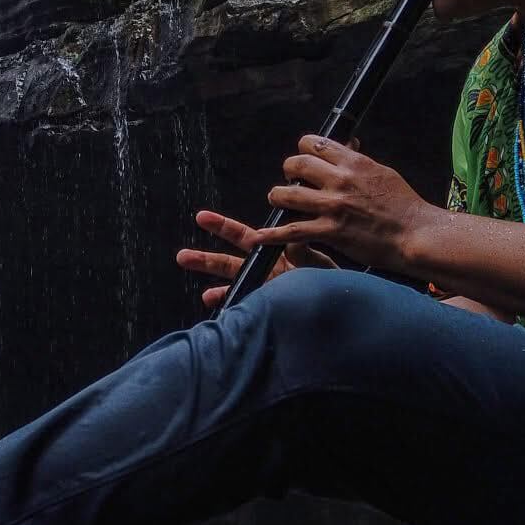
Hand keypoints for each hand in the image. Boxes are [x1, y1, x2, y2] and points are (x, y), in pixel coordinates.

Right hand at [176, 209, 334, 310]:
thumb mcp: (318, 263)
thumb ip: (304, 253)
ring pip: (234, 285)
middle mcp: (266, 271)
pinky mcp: (270, 307)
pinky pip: (245, 307)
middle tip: (182, 255)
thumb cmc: (331, 281)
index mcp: (274, 254)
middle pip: (230, 262)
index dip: (223, 227)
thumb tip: (293, 238)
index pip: (245, 237)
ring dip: (212, 285)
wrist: (342, 305)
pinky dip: (229, 305)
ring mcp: (266, 290)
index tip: (202, 218)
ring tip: (194, 291)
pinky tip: (214, 302)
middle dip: (206, 258)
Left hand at [248, 135, 431, 274]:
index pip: (313, 143)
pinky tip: (259, 237)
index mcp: (354, 162)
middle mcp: (341, 180)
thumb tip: (347, 145)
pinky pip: (293, 230)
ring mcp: (334, 206)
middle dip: (288, 172)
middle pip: (296, 165)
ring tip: (278, 201)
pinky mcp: (331, 231)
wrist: (415, 233)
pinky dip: (272, 234)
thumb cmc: (404, 205)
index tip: (303, 161)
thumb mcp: (382, 173)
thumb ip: (359, 161)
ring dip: (278, 198)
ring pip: (288, 194)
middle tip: (289, 182)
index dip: (303, 151)